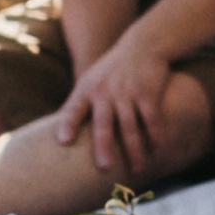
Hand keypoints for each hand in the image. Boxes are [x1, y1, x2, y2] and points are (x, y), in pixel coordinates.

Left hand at [55, 34, 174, 185]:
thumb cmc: (111, 70)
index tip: (63, 141)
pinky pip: (152, 119)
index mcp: (87, 90)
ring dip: (134, 151)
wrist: (143, 44)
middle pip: (104, 123)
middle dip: (104, 146)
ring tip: (136, 170)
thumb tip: (57, 137)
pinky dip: (155, 136)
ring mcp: (128, 93)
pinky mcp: (148, 93)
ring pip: (131, 127)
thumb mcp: (89, 81)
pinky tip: (157, 149)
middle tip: (104, 167)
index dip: (68, 124)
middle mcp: (106, 92)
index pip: (74, 109)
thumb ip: (75, 105)